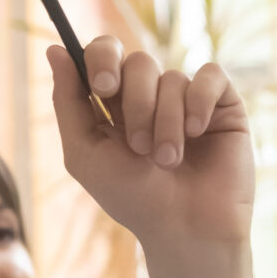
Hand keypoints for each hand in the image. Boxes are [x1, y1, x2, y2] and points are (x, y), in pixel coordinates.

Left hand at [49, 38, 252, 247]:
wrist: (185, 228)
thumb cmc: (132, 199)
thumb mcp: (85, 154)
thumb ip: (68, 102)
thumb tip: (54, 48)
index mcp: (113, 104)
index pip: (104, 54)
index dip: (101, 58)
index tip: (103, 86)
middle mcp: (150, 96)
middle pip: (137, 62)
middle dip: (135, 103)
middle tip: (137, 145)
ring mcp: (186, 98)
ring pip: (171, 78)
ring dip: (165, 122)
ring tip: (167, 161)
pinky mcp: (222, 104)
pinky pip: (210, 76)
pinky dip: (199, 103)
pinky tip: (197, 133)